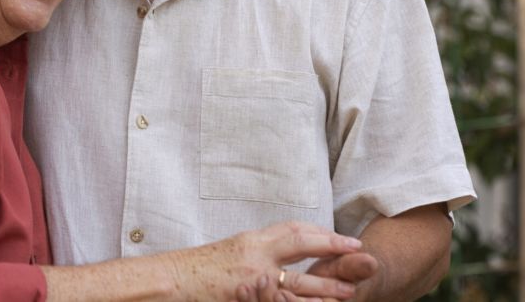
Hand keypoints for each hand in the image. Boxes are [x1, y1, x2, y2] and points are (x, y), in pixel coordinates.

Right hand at [169, 221, 361, 300]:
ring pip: (298, 280)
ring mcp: (253, 277)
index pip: (291, 229)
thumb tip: (270, 258)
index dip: (317, 231)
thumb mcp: (226, 254)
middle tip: (356, 249)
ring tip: (347, 290)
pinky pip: (282, 300)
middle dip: (331, 245)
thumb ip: (251, 255)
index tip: (336, 234)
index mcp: (250, 240)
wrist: (169, 280)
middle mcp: (255, 253)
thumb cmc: (193, 271)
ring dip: (325, 285)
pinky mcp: (248, 296)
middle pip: (301, 243)